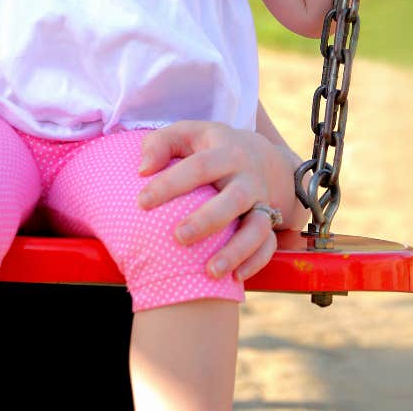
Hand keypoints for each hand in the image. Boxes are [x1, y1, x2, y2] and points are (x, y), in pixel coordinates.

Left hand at [136, 121, 286, 281]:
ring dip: (236, 250)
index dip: (170, 184)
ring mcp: (261, 200)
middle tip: (178, 238)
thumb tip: (143, 169)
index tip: (142, 202)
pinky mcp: (269, 221)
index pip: (198, 166)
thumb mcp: (186, 134)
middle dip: (206, 221)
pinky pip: (269, 245)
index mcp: (224, 151)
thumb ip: (160, 143)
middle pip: (233, 199)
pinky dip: (256, 262)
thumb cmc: (207, 146)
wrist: (259, 155)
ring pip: (257, 227)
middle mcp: (247, 177)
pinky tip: (235, 278)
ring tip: (210, 272)